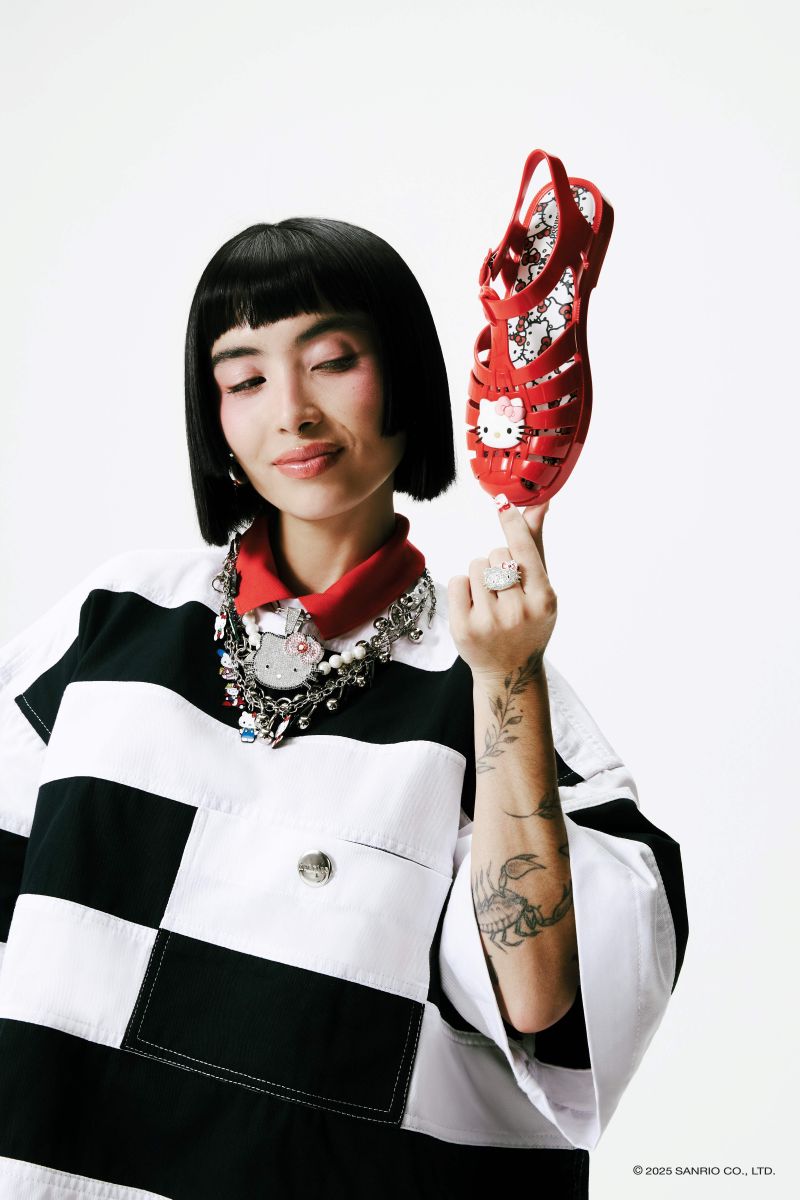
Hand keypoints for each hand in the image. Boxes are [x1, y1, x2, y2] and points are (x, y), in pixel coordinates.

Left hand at [447, 496, 555, 683]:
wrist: (510, 672)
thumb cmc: (528, 623)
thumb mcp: (540, 589)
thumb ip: (535, 546)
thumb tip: (539, 504)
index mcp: (544, 600)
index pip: (524, 550)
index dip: (513, 524)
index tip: (503, 504)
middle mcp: (518, 611)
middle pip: (496, 554)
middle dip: (497, 562)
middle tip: (505, 590)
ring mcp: (489, 622)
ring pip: (475, 565)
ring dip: (480, 575)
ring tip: (490, 599)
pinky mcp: (464, 628)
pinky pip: (458, 581)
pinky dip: (464, 587)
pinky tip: (475, 606)